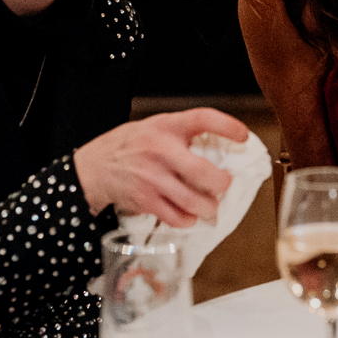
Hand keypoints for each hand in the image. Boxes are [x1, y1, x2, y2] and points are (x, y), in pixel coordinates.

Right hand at [74, 108, 249, 226]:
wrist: (94, 168)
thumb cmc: (128, 146)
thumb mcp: (153, 127)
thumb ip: (180, 134)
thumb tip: (218, 148)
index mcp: (165, 126)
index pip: (203, 118)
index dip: (228, 127)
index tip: (243, 136)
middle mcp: (161, 151)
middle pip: (207, 174)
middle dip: (223, 183)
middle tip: (223, 183)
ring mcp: (154, 179)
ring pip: (197, 202)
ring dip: (209, 206)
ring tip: (208, 202)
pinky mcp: (147, 201)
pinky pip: (179, 218)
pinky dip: (189, 219)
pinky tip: (188, 212)